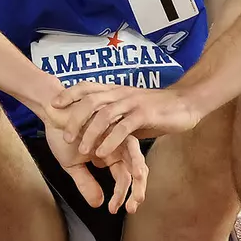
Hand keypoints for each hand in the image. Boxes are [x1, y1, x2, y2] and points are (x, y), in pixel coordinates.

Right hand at [42, 120, 147, 214]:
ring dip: (138, 173)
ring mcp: (118, 136)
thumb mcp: (72, 165)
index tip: (113, 210)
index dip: (121, 195)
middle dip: (137, 189)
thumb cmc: (62, 134)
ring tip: (136, 189)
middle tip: (133, 206)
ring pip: (136, 157)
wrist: (52, 111)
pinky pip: (129, 142)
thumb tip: (98, 204)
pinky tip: (126, 171)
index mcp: (110, 155)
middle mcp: (117, 147)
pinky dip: (130, 157)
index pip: (123, 178)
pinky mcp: (116, 125)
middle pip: (136, 170)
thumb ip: (86, 183)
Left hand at [52, 83, 201, 160]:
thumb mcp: (130, 109)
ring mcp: (133, 103)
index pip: (87, 87)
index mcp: (116, 90)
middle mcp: (121, 93)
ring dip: (90, 132)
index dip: (69, 94)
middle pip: (90, 101)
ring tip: (81, 150)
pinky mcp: (145, 115)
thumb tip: (96, 129)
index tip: (53, 104)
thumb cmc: (157, 109)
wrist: (187, 102)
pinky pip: (123, 127)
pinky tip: (101, 153)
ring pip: (104, 114)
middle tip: (65, 137)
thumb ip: (114, 116)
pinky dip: (110, 140)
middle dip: (74, 118)